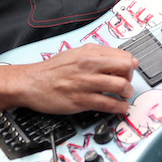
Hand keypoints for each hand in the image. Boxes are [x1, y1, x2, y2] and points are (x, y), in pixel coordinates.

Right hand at [19, 44, 136, 114]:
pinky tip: (120, 108)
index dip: (129, 65)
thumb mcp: (76, 53)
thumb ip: (97, 55)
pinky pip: (108, 104)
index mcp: (89, 53)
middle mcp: (89, 66)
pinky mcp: (81, 100)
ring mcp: (86, 83)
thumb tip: (119, 59)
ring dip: (127, 93)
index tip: (129, 71)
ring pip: (120, 87)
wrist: (31, 83)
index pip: (123, 56)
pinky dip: (119, 107)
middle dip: (131, 78)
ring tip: (125, 96)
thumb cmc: (52, 70)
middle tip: (127, 83)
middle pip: (125, 69)